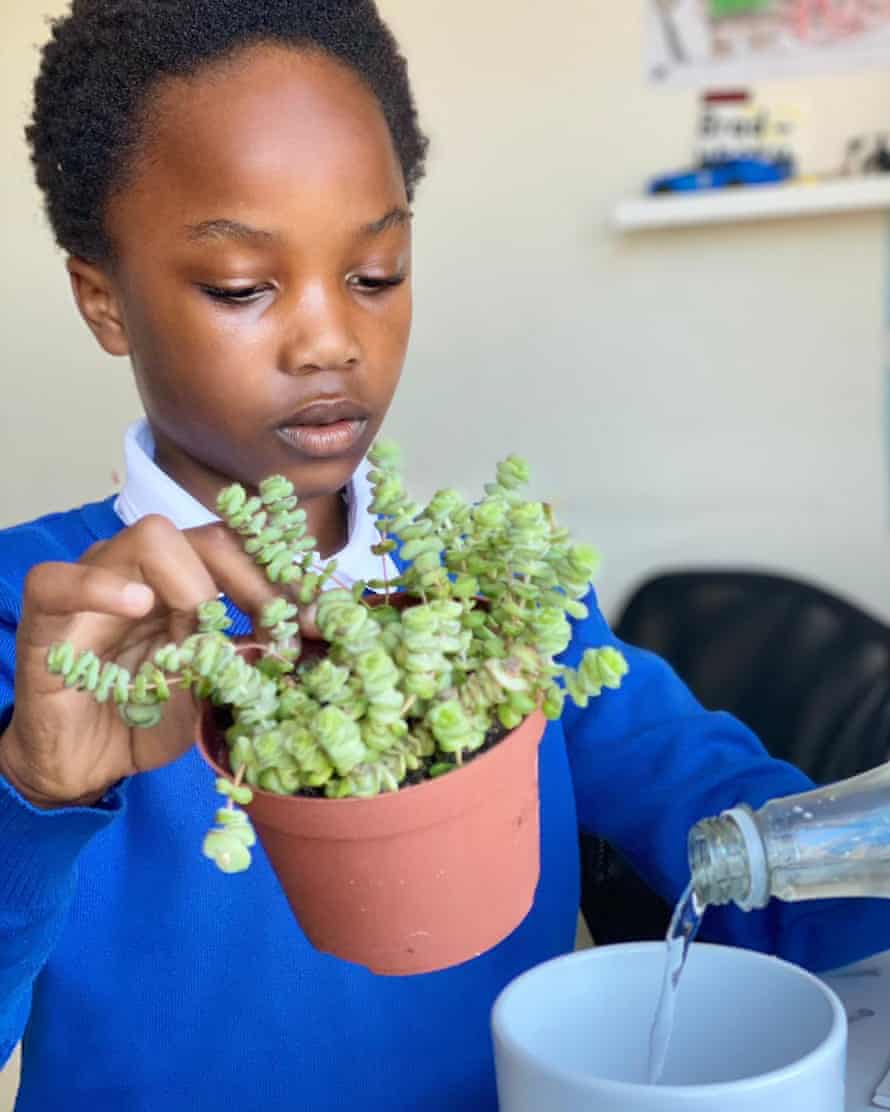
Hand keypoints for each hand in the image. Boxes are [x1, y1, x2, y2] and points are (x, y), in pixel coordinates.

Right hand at [0, 515, 317, 808]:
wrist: (89, 762)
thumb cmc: (150, 717)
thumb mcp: (213, 690)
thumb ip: (250, 658)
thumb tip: (304, 634)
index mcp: (186, 580)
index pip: (242, 551)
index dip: (281, 580)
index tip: (311, 622)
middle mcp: (144, 569)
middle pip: (209, 538)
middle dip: (255, 584)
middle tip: (277, 636)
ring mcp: (95, 582)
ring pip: (151, 539)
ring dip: (197, 589)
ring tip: (205, 641)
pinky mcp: (47, 614)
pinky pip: (59, 579)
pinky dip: (100, 586)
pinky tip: (137, 606)